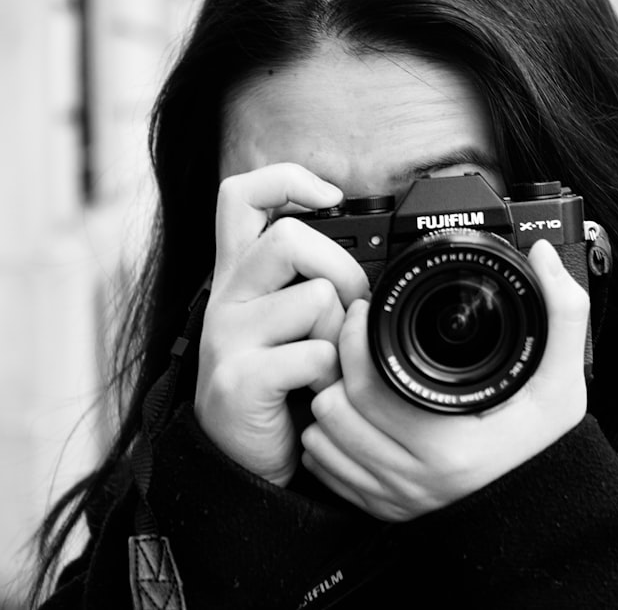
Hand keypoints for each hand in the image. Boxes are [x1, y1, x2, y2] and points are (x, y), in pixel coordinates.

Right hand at [195, 163, 369, 485]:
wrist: (242, 460)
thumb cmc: (277, 385)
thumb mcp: (286, 323)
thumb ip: (310, 283)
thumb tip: (368, 262)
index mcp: (239, 274)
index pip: (240, 196)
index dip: (285, 180)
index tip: (329, 198)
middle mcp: (226, 296)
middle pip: (290, 238)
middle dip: (342, 271)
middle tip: (350, 310)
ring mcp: (227, 337)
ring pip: (315, 298)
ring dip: (341, 335)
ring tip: (328, 364)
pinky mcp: (238, 379)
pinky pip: (315, 355)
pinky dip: (332, 376)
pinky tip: (317, 391)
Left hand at [301, 240, 589, 520]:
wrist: (541, 504)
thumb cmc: (546, 443)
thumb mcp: (564, 381)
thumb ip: (562, 315)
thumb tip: (544, 255)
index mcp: (449, 444)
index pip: (366, 386)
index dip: (354, 339)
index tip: (364, 311)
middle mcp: (415, 477)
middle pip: (334, 408)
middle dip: (338, 364)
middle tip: (356, 338)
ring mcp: (395, 497)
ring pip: (322, 438)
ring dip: (332, 399)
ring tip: (356, 374)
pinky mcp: (382, 509)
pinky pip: (325, 469)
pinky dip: (330, 438)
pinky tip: (358, 414)